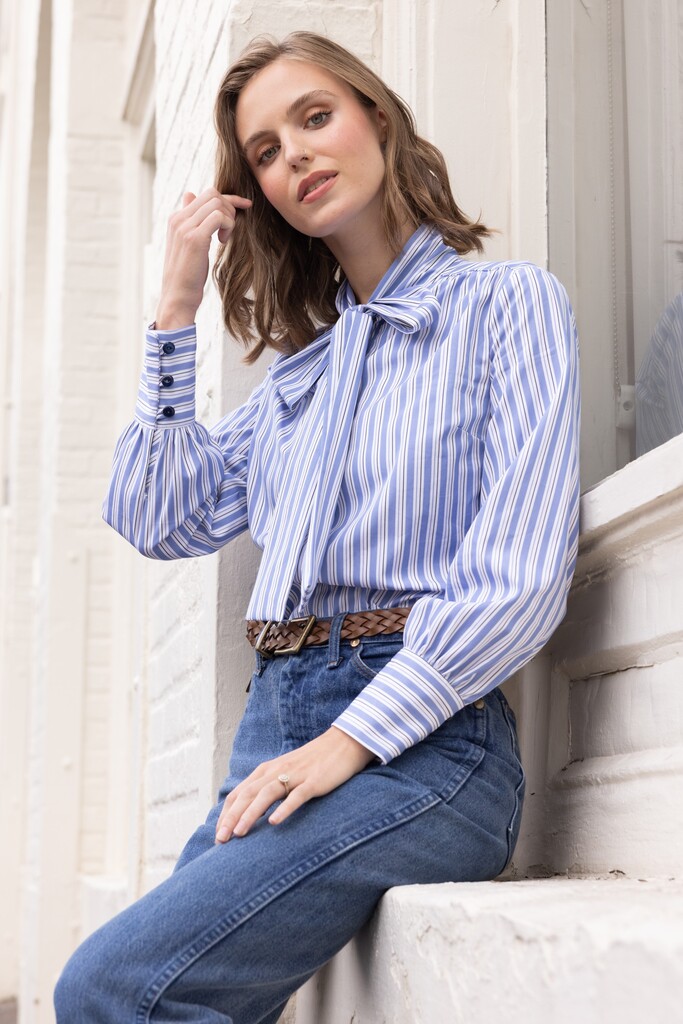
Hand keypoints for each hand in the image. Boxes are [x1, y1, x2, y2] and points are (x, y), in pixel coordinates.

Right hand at [155, 187, 251, 328]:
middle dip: (230, 208)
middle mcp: (178, 219)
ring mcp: (184, 227)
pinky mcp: (194, 238)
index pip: (205, 194)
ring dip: (229, 218)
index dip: (229, 198)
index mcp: (176, 218)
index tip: (245, 206)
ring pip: (216, 203)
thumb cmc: (187, 275)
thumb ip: (190, 219)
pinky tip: (223, 241)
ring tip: (225, 238)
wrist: (178, 297)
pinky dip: (229, 226)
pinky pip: (219, 216)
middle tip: (230, 230)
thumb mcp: (187, 242)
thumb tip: (189, 194)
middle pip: (212, 194)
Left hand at [215, 727, 374, 842]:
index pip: (239, 793)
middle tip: (221, 839)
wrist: (342, 744)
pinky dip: (285, 808)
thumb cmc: (312, 762)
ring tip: (239, 833)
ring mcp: (295, 775)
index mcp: (267, 770)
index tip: (218, 834)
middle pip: (248, 794)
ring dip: (251, 814)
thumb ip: (268, 787)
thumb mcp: (285, 772)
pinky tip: (275, 822)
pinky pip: (297, 796)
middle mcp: (276, 771)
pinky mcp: (314, 781)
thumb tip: (249, 811)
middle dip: (232, 817)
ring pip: (267, 795)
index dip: (226, 813)